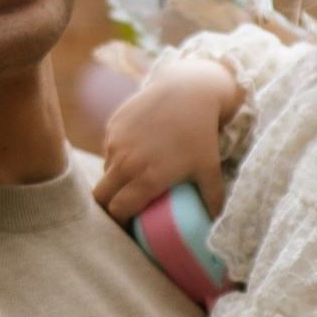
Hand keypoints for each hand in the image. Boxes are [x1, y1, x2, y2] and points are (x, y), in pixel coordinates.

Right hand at [93, 60, 241, 222]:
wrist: (187, 89)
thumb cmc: (201, 133)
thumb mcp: (210, 169)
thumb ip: (212, 200)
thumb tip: (214, 226)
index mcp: (146, 177)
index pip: (118, 211)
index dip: (120, 222)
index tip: (128, 227)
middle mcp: (125, 162)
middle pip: (101, 196)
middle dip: (107, 207)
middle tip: (121, 209)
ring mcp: (116, 141)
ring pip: (106, 171)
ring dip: (115, 180)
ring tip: (132, 180)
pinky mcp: (113, 124)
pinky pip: (109, 149)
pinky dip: (118, 156)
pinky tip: (137, 151)